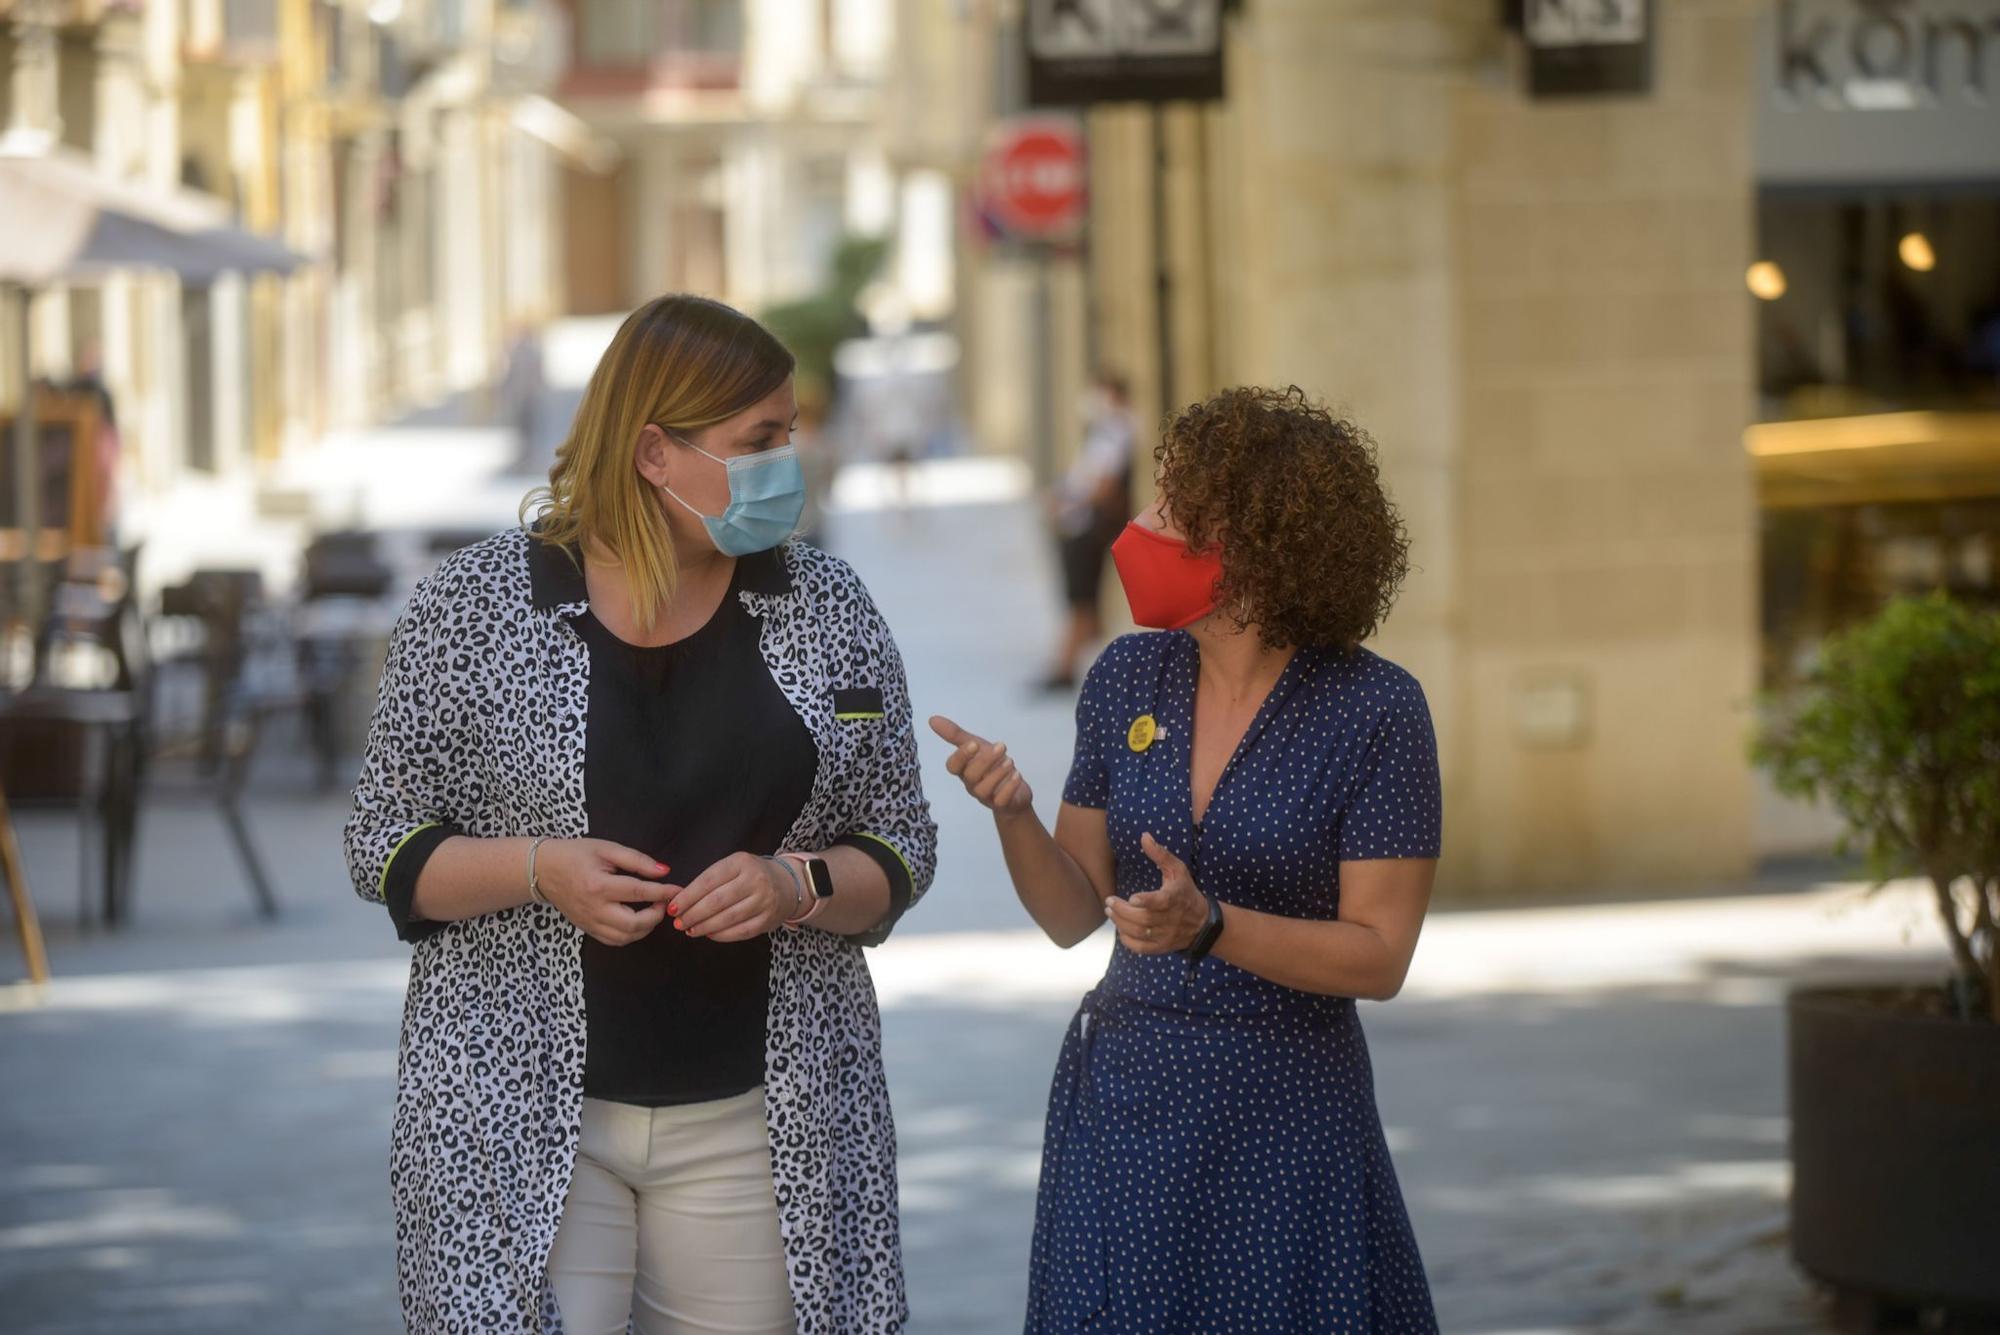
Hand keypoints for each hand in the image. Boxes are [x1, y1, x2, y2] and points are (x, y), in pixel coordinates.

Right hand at [537, 838, 672, 945]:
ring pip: (625, 937)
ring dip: (645, 928)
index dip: (662, 892)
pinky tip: (637, 921)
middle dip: (656, 916)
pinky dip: (631, 935)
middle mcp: (594, 909)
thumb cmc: (575, 854)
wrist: (542, 870)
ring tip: (652, 910)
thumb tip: (664, 872)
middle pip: (633, 924)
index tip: (678, 890)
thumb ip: (637, 860)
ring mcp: (589, 923)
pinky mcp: (586, 929)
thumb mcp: (607, 849)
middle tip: (663, 901)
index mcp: (598, 885)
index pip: (638, 892)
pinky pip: (613, 940)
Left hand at [668, 852, 796, 941]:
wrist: (788, 884)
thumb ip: (710, 881)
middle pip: (717, 901)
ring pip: (727, 918)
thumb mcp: (733, 866)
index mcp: (741, 862)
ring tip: (689, 930)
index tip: (672, 907)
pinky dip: (721, 935)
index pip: (708, 881)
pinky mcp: (768, 920)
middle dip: (693, 914)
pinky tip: (709, 934)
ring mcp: (764, 901)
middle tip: (678, 922)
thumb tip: (681, 901)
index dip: (688, 896)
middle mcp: (755, 880)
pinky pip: (740, 931)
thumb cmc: (751, 875)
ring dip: (704, 926)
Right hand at [929, 716, 1033, 815]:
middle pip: (971, 776)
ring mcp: (986, 796)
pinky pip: (1001, 800)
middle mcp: (972, 784)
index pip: (953, 766)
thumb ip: (956, 735)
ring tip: (1009, 761)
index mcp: (964, 769)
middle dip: (985, 760)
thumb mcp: (976, 746)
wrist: (1014, 787)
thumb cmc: (990, 766)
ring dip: (998, 773)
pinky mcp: (1001, 804)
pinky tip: (1017, 775)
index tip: (974, 743)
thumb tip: (932, 719)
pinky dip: (1009, 787)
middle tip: (1001, 746)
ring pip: (984, 789)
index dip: (961, 756)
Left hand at [1105, 833, 1208, 954]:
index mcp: (1175, 898)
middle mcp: (1171, 919)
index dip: (1146, 901)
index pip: (1160, 902)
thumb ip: (1160, 854)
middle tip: (1109, 902)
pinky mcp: (1162, 946)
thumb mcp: (1178, 870)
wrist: (1202, 923)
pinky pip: (1141, 948)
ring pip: (1140, 933)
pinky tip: (1120, 928)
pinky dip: (1127, 940)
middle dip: (1122, 911)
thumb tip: (1144, 836)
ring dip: (1120, 923)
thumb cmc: (1185, 891)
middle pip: (1144, 919)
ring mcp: (1166, 935)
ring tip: (1110, 911)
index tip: (1131, 897)